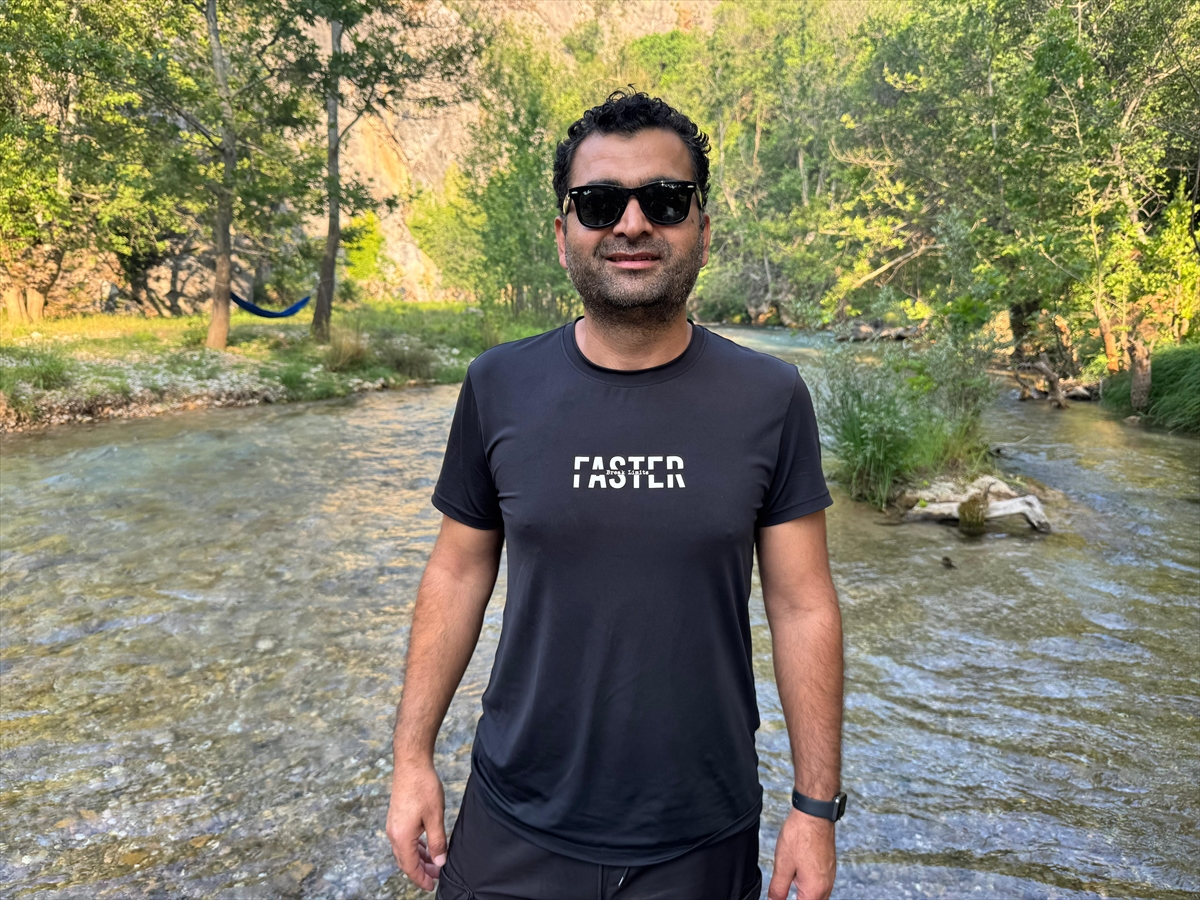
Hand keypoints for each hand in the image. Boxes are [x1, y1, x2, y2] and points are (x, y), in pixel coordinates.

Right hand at [385, 760, 446, 891]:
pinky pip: (404, 840)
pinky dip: (415, 847)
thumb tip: (439, 862)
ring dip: (419, 858)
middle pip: (405, 861)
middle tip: (436, 875)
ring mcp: (393, 825)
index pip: (410, 867)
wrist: (411, 764)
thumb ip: (437, 842)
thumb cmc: (423, 787)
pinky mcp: (397, 817)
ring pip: (405, 850)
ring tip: (434, 862)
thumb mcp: (435, 817)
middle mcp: (393, 833)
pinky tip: (426, 845)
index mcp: (401, 837)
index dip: (421, 878)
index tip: (432, 885)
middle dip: (420, 870)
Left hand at [767, 809, 835, 899]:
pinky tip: (798, 876)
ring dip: (804, 895)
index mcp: (815, 890)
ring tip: (790, 883)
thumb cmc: (800, 836)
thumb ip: (778, 889)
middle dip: (798, 898)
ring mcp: (830, 876)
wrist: (814, 814)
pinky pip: (820, 885)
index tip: (778, 897)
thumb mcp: (782, 865)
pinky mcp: (829, 867)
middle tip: (781, 891)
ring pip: (817, 896)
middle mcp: (826, 886)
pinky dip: (809, 886)